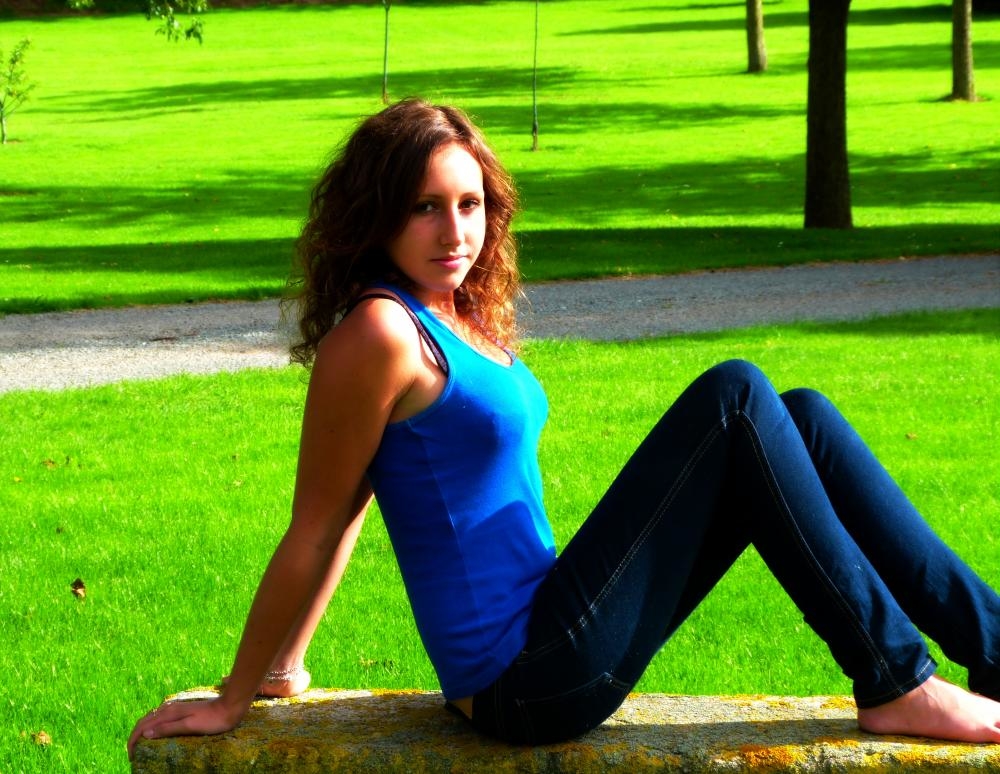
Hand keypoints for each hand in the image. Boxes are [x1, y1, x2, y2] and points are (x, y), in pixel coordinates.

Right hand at [127, 697, 243, 759]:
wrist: (230, 707)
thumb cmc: (212, 720)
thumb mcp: (190, 726)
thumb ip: (168, 728)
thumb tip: (145, 734)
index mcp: (169, 713)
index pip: (143, 726)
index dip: (133, 740)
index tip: (131, 756)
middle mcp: (169, 708)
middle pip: (144, 721)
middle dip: (134, 736)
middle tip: (132, 754)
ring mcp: (175, 707)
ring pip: (151, 718)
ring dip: (142, 730)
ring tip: (140, 745)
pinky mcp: (182, 709)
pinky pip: (160, 717)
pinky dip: (152, 726)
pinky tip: (155, 732)